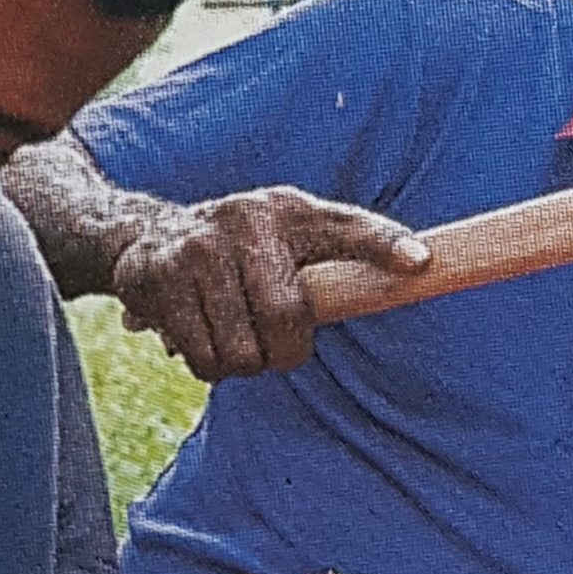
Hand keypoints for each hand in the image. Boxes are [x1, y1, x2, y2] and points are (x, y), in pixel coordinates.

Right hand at [111, 186, 428, 380]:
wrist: (149, 234)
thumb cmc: (248, 243)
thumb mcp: (303, 230)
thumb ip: (360, 245)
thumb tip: (423, 262)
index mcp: (286, 210)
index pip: (347, 227)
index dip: (384, 244)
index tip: (420, 262)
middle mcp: (239, 221)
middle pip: (284, 325)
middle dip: (281, 353)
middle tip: (271, 342)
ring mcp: (191, 250)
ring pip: (236, 354)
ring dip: (240, 363)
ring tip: (233, 333)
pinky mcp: (149, 279)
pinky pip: (197, 358)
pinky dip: (205, 362)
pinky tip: (199, 331)